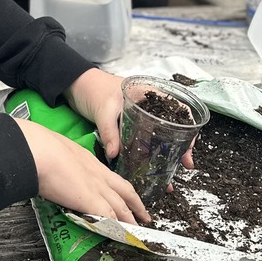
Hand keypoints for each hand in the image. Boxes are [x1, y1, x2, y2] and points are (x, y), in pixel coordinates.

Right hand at [15, 118, 149, 223]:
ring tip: (138, 230)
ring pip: (121, 206)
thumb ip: (62, 161)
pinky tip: (124, 237)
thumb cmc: (41, 148)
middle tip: (144, 215)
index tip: (125, 195)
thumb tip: (54, 167)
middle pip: (124, 190)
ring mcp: (97, 187)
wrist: (39, 152)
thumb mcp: (57, 150)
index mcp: (89, 160)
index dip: (120, 188)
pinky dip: (118, 228)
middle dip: (135, 204)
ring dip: (131, 219)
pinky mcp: (91, 202)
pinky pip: (111, 218)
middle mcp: (98, 173)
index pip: (110, 177)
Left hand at [67, 68, 195, 173]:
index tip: (187, 151)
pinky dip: (147, 155)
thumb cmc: (91, 88)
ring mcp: (139, 118)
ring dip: (164, 155)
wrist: (73, 85)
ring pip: (158, 137)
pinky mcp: (127, 127)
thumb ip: (110, 132)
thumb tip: (115, 155)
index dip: (188, 131)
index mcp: (149, 94)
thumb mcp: (103, 109)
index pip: (179, 111)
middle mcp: (148, 106)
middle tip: (183, 167)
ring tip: (168, 175)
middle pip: (172, 128)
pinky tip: (148, 169)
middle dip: (179, 148)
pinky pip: (143, 142)